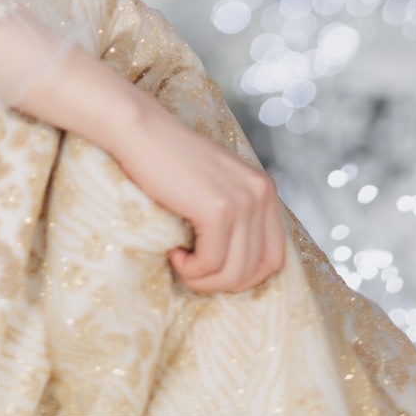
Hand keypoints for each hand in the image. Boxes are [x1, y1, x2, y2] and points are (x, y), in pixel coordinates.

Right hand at [109, 91, 285, 292]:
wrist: (141, 133)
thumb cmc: (170, 163)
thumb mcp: (218, 187)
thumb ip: (238, 217)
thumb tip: (242, 273)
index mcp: (265, 189)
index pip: (274, 257)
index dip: (244, 276)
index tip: (213, 269)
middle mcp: (262, 193)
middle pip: (255, 270)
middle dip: (220, 282)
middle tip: (191, 268)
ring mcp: (242, 200)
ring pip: (234, 273)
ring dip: (203, 280)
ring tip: (180, 261)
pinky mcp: (218, 209)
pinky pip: (211, 264)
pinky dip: (190, 270)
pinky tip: (174, 252)